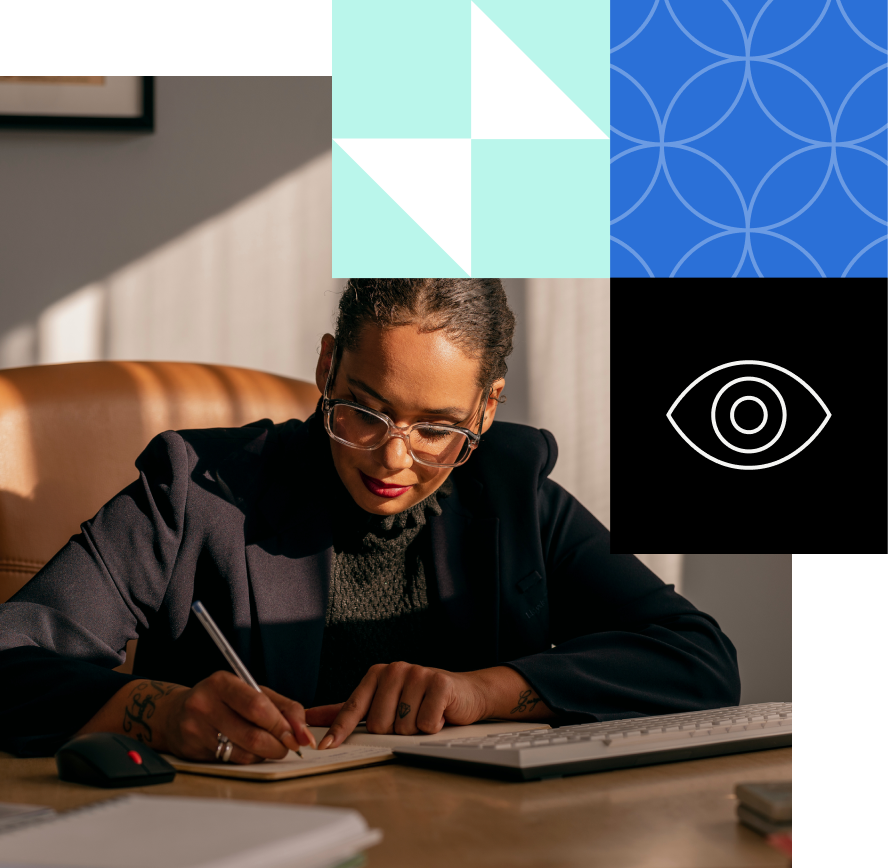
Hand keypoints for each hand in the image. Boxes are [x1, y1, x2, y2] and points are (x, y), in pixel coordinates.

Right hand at [161, 671, 314, 763]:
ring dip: (265, 754)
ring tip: (268, 745)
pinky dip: (249, 759)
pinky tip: (247, 749)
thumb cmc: (222, 700)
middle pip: (252, 734)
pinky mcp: (192, 750)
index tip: (298, 736)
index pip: (258, 706)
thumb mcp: (251, 692)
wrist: (175, 714)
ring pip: (244, 753)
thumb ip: (282, 707)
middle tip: (288, 746)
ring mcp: (196, 729)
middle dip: (278, 744)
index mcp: (222, 683)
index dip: (281, 725)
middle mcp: (205, 704)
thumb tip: (302, 732)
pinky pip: (232, 762)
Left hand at [306, 662, 488, 748]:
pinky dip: (433, 726)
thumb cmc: (420, 699)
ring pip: (403, 727)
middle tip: (410, 718)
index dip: (341, 730)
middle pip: (380, 724)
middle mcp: (395, 669)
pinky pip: (425, 722)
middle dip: (396, 730)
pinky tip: (439, 714)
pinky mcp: (439, 683)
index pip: (353, 707)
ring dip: (416, 730)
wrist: (464, 693)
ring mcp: (417, 673)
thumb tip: (311, 717)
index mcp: (378, 674)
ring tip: (424, 715)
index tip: (326, 748)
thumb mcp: (383, 702)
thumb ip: (348, 709)